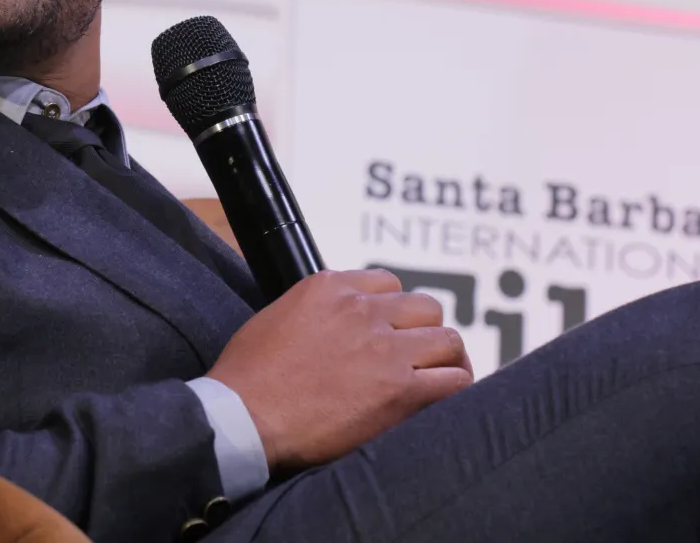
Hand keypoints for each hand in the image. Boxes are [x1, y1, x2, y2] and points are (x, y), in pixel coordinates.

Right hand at [207, 269, 472, 473]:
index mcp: (331, 287)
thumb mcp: (277, 316)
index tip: (388, 331)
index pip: (387, 284)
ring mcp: (387, 349)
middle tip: (416, 357)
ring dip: (443, 359)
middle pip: (425, 308)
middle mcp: (364, 311)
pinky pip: (454, 381)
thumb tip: (334, 325)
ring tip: (436, 378)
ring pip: (447, 340)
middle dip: (423, 331)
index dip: (392, 310)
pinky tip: (442, 399)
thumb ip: (316, 310)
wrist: (244, 415)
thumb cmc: (248, 374)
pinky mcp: (401, 391)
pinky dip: (454, 387)